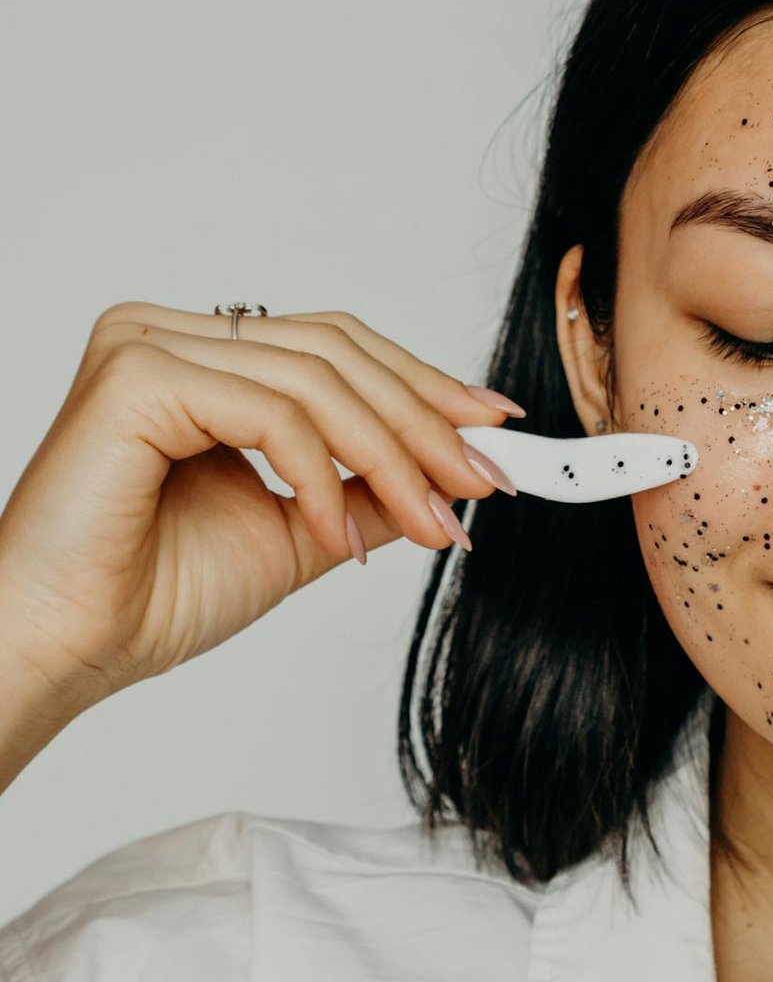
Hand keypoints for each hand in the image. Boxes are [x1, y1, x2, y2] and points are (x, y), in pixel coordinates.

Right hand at [0, 302, 519, 717]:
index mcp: (199, 356)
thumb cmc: (149, 596)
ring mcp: (147, 344)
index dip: (424, 385)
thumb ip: (363, 491)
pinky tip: (339, 537)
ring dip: (392, 456)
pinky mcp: (136, 377)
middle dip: (425, 419)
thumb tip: (451, 470)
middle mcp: (168, 333)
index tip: (496, 432)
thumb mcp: (295, 533)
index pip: (335, 346)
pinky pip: (271, 413)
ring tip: (433, 523)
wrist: (66, 648)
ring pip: (316, 379)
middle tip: (486, 480)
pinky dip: (322, 477)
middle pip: (336, 349)